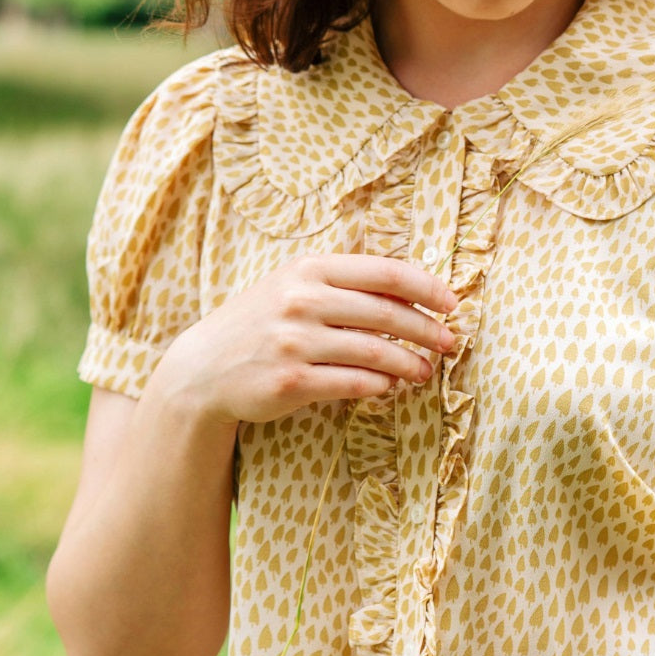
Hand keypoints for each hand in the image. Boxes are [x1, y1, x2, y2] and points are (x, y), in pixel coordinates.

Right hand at [146, 254, 458, 428]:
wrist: (202, 369)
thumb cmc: (261, 323)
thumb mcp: (295, 288)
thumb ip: (345, 285)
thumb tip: (412, 292)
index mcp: (309, 268)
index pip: (385, 272)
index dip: (426, 287)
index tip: (451, 303)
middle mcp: (302, 300)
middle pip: (387, 314)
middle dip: (427, 329)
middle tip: (449, 342)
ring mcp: (295, 342)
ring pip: (374, 353)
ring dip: (409, 364)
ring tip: (425, 371)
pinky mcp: (291, 382)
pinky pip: (353, 384)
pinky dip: (378, 386)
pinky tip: (389, 387)